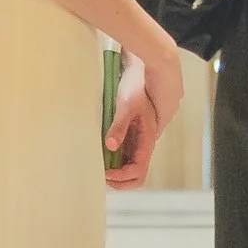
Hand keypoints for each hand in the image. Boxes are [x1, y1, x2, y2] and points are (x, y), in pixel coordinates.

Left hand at [104, 60, 159, 187]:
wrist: (147, 67)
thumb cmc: (138, 85)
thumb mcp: (126, 105)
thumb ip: (118, 127)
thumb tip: (109, 146)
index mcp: (148, 138)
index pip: (137, 171)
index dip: (121, 177)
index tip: (104, 174)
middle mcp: (146, 142)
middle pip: (137, 174)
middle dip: (120, 180)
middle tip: (101, 176)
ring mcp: (141, 138)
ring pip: (131, 164)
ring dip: (117, 170)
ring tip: (99, 165)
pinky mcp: (135, 131)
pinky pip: (127, 153)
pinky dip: (116, 158)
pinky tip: (102, 151)